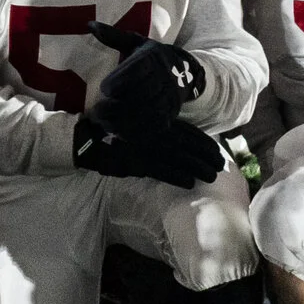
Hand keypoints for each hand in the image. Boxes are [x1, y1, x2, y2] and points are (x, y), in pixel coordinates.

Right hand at [73, 112, 224, 188]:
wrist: (83, 139)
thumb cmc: (110, 132)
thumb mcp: (137, 125)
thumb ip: (156, 130)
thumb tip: (181, 140)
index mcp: (154, 120)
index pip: (185, 129)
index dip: (203, 141)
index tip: (217, 150)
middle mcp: (151, 130)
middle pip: (185, 143)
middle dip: (204, 155)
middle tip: (221, 166)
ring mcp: (143, 144)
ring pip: (176, 156)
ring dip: (195, 167)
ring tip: (210, 176)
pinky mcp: (133, 160)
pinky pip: (159, 169)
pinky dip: (175, 176)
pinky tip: (188, 182)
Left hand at [88, 21, 204, 135]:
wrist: (185, 72)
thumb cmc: (151, 57)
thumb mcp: (135, 43)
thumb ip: (113, 36)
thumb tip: (89, 25)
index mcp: (154, 58)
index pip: (139, 70)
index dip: (121, 80)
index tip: (104, 88)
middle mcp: (165, 79)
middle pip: (142, 94)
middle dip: (118, 106)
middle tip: (97, 111)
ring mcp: (170, 99)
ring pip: (148, 113)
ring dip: (124, 122)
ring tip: (104, 124)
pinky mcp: (171, 115)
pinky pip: (155, 128)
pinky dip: (138, 133)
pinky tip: (119, 133)